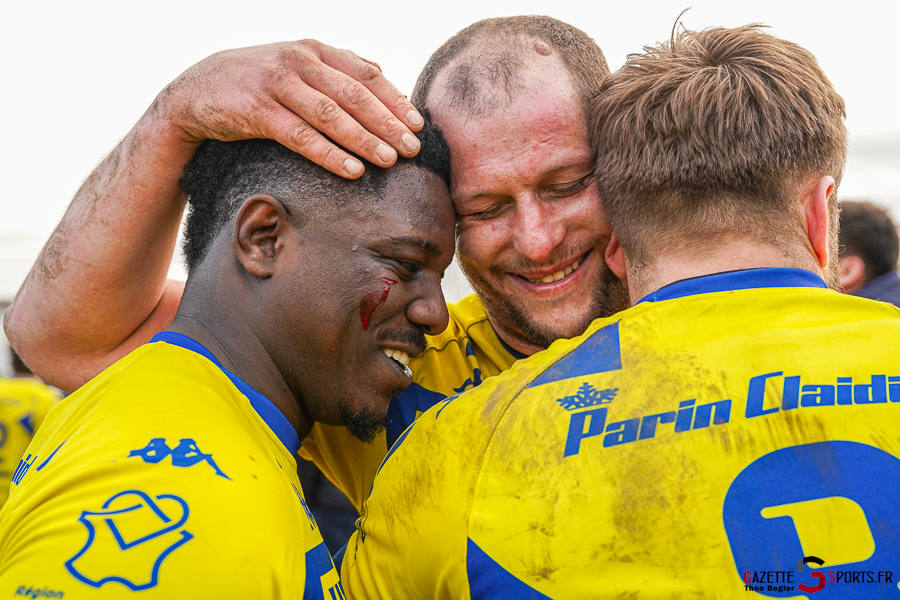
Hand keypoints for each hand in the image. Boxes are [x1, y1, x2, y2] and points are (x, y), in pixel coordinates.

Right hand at [157, 39, 423, 177]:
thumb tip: (384, 78)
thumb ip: (336, 71)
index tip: (418, 124)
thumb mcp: (297, 67)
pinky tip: (351, 170)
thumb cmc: (258, 84)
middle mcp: (299, 61)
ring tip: (389, 161)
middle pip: (354, 95)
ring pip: (331, 115)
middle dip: (387, 123)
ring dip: (364, 140)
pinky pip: (301, 136)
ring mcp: (277, 84)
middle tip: (412, 148)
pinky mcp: (257, 111)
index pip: (365, 74)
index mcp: (315, 50)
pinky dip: (329, 154)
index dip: (394, 100)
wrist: (196, 90)